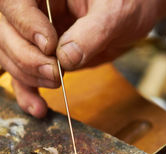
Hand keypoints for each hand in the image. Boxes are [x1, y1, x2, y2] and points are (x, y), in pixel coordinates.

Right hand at [0, 0, 165, 117]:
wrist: (131, 17)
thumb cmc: (127, 3)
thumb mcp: (115, 13)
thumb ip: (91, 33)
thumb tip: (66, 59)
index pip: (14, 2)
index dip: (25, 25)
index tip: (49, 45)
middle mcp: (35, 9)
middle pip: (6, 33)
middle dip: (27, 58)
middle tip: (54, 73)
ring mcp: (35, 34)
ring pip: (10, 56)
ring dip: (27, 78)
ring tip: (55, 85)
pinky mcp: (43, 56)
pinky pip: (25, 75)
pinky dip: (28, 93)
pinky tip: (38, 109)